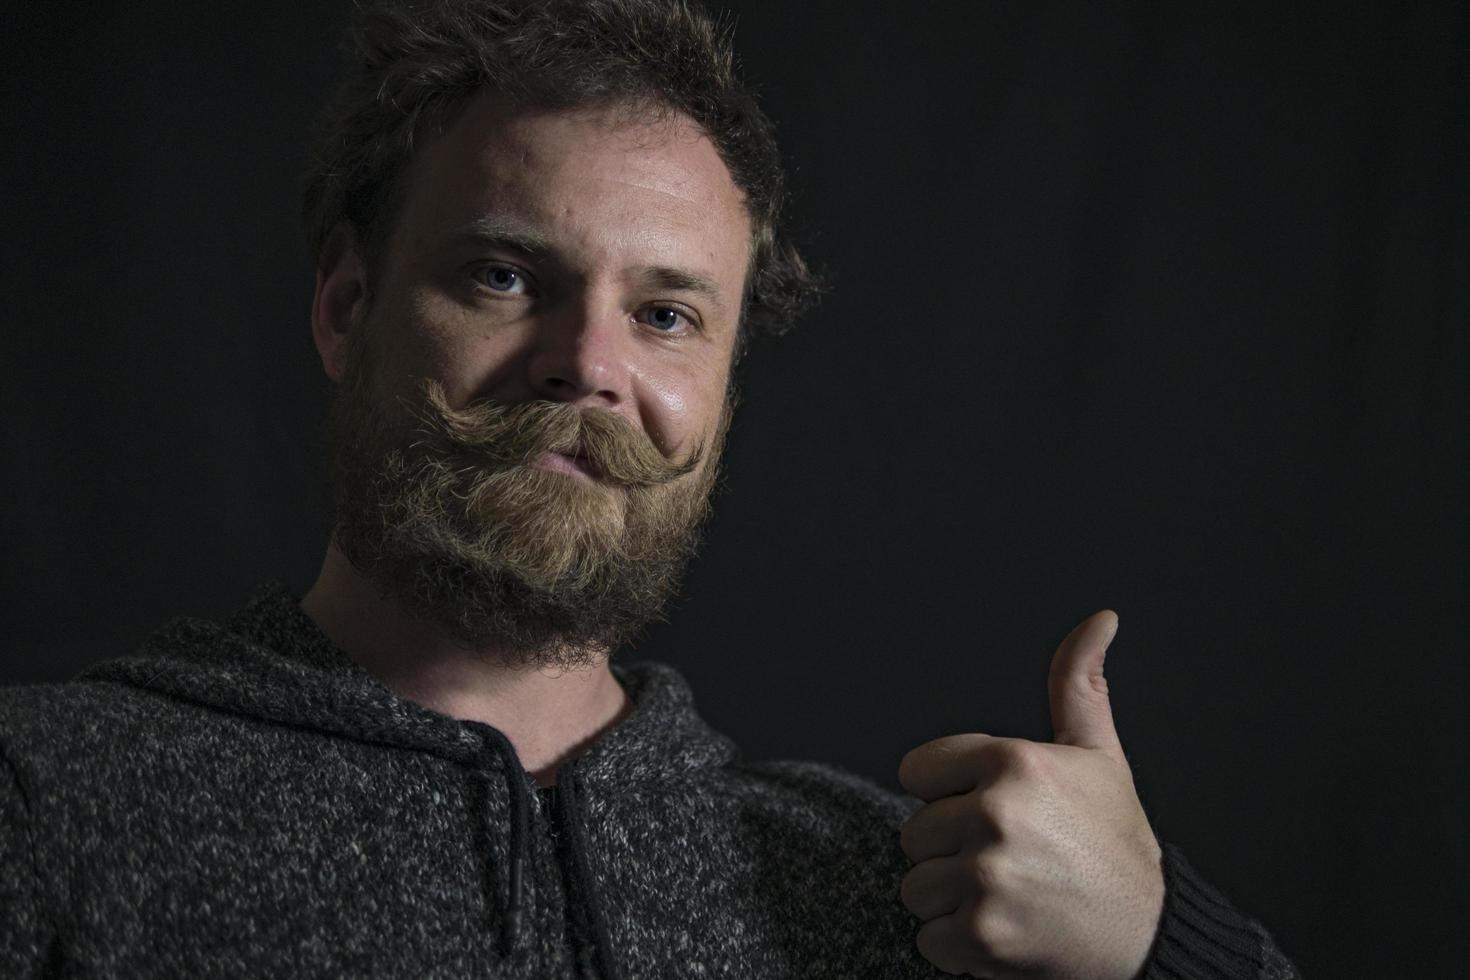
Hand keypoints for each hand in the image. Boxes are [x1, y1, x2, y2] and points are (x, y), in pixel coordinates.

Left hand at [897, 611, 1164, 979]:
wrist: (1152, 935)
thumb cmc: (1116, 843)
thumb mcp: (1099, 755)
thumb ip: (1078, 684)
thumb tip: (1100, 618)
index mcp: (1013, 761)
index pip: (916, 773)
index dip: (949, 796)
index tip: (991, 815)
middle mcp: (995, 812)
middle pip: (913, 834)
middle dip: (952, 852)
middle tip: (1012, 863)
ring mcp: (986, 876)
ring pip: (916, 887)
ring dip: (953, 901)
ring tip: (1011, 897)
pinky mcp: (982, 934)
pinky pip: (929, 938)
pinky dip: (961, 947)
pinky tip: (1008, 932)